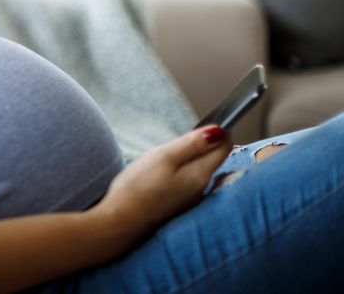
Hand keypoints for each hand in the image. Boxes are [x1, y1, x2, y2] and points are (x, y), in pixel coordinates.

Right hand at [89, 125, 232, 249]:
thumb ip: (192, 144)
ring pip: (196, 170)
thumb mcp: (164, 157)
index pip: (224, 147)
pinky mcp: (176, 205)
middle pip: (210, 158)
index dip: (218, 130)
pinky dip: (177, 172)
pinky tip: (158, 174)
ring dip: (187, 159)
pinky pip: (184, 182)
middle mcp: (201, 189)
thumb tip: (219, 131)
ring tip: (163, 157)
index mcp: (201, 175)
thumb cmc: (138, 187)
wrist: (119, 222)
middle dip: (200, 144)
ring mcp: (189, 199)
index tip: (207, 121)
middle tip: (178, 139)